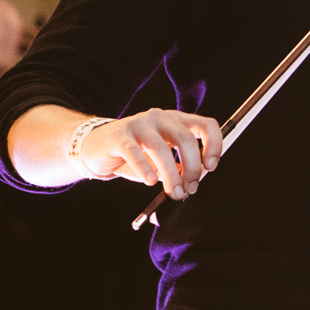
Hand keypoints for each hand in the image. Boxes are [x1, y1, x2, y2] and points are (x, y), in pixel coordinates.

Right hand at [79, 107, 222, 198]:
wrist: (96, 147)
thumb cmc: (134, 153)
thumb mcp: (161, 157)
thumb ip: (178, 165)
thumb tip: (192, 182)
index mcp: (176, 119)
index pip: (206, 125)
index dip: (213, 145)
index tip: (210, 167)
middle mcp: (160, 117)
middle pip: (185, 139)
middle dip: (191, 168)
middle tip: (190, 188)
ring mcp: (139, 124)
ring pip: (161, 148)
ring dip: (171, 175)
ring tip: (172, 192)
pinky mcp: (119, 136)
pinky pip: (135, 152)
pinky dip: (146, 169)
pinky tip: (151, 181)